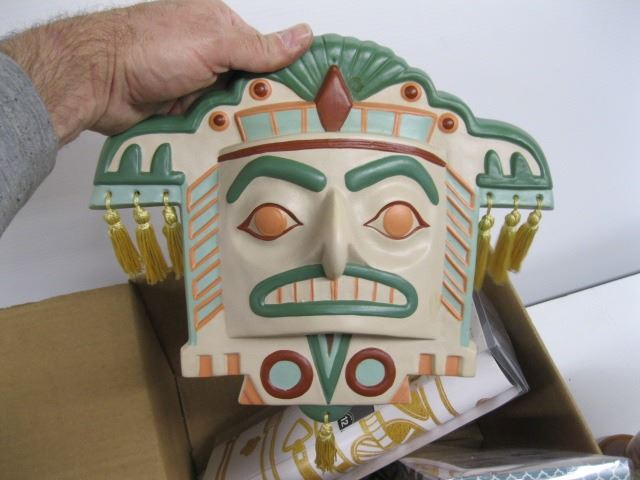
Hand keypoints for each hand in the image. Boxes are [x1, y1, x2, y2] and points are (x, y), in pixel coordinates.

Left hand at [0, 0, 311, 144]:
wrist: (96, 81)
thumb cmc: (150, 50)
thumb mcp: (213, 43)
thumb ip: (259, 47)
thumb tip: (305, 35)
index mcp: (221, 28)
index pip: (267, 53)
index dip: (286, 76)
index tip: (309, 101)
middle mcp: (211, 57)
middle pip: (252, 86)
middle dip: (265, 107)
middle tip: (292, 132)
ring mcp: (197, 86)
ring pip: (234, 110)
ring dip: (243, 125)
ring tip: (270, 146)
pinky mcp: (185, 113)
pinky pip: (213, 127)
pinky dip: (222, 137)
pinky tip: (240, 151)